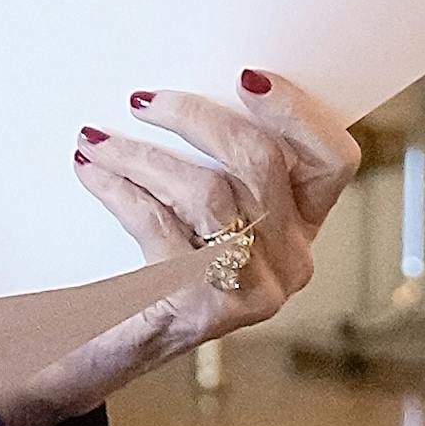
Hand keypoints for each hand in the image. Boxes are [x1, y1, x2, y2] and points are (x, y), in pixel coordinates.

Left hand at [28, 72, 359, 414]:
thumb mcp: (204, 215)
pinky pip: (161, 225)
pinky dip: (119, 190)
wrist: (114, 347)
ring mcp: (254, 289)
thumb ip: (219, 165)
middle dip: (198, 118)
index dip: (299, 112)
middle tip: (143, 101)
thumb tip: (178, 93)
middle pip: (261, 162)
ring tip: (96, 139)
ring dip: (142, 156)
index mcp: (302, 226)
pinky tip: (90, 171)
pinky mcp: (206, 307)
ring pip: (207, 192)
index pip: (334, 161)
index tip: (246, 77)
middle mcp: (291, 261)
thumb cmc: (160, 264)